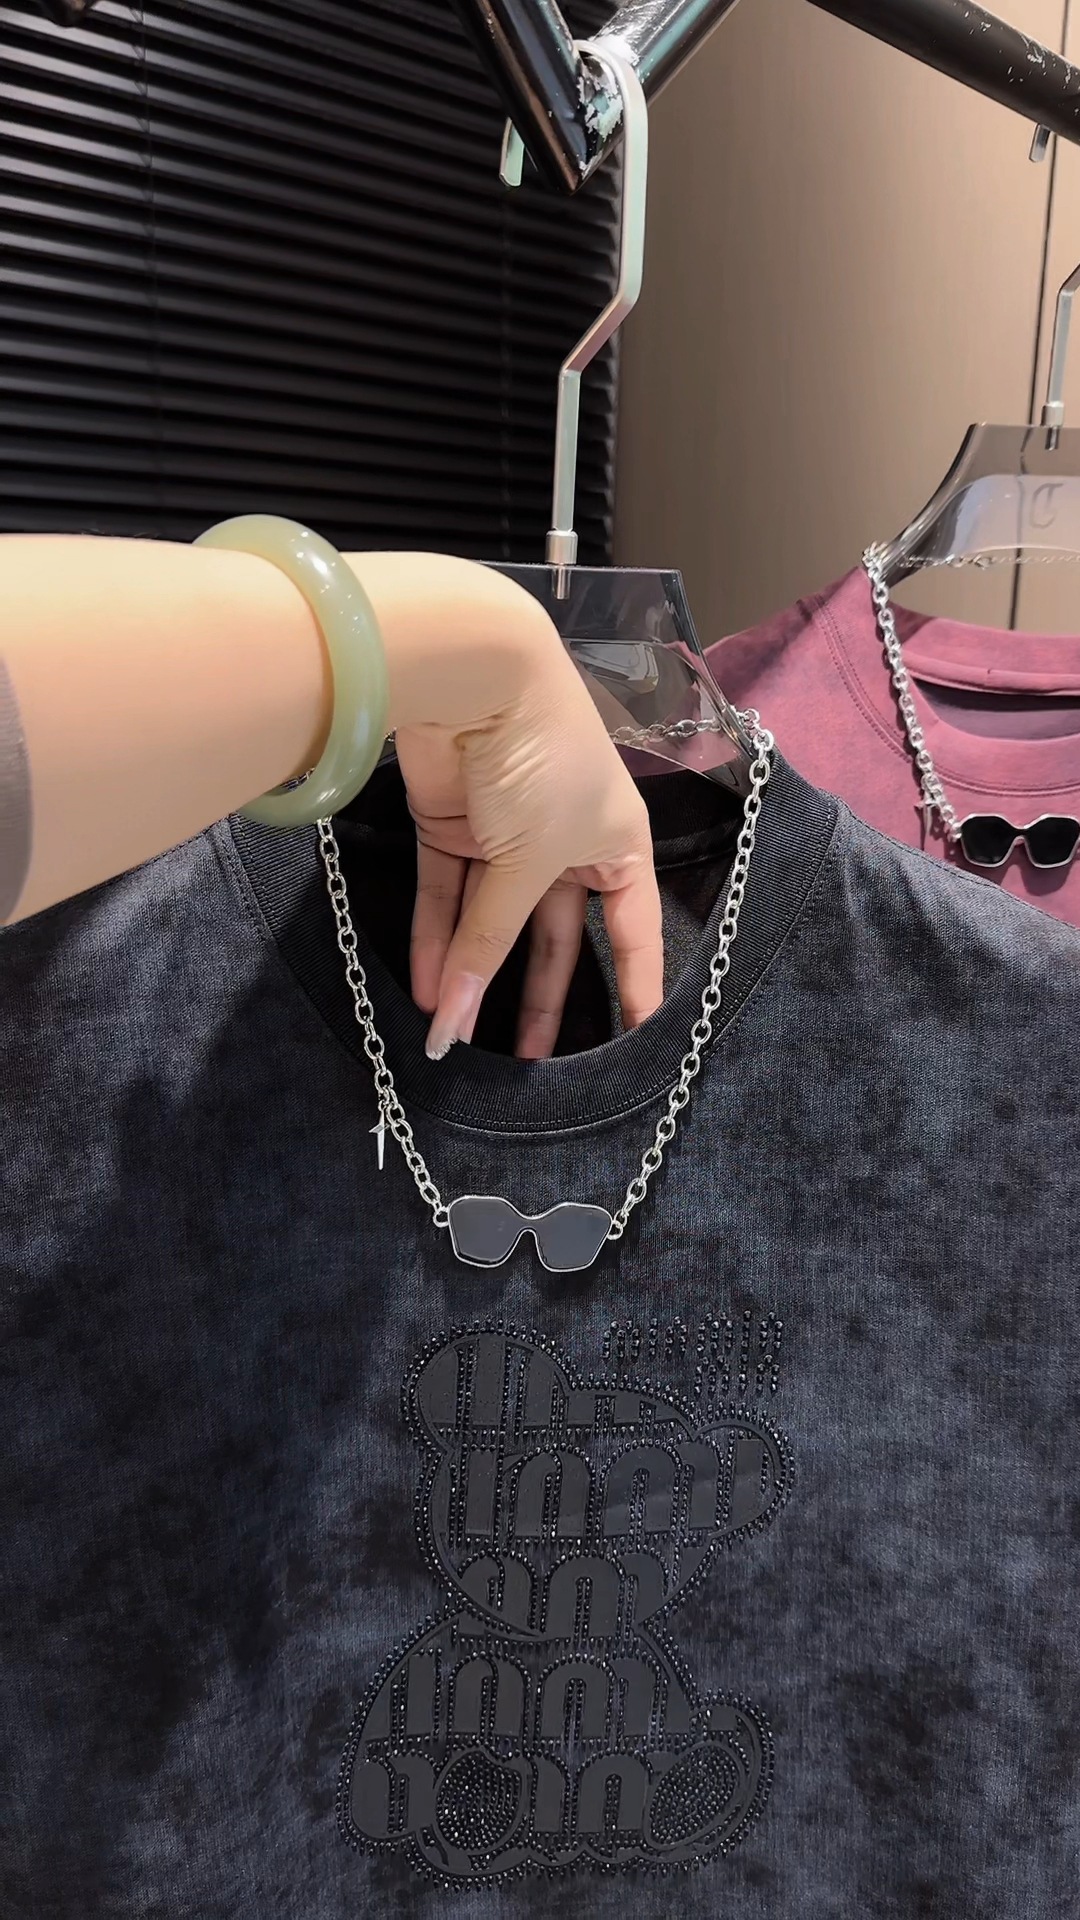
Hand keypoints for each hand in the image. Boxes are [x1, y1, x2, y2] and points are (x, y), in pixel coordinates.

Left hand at [349, 553, 662, 1059]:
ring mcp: (507, 834)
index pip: (634, 931)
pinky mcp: (452, 825)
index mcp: (620, 845)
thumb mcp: (530, 862)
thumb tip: (455, 1024)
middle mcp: (569, 842)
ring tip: (457, 1039)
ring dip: (473, 973)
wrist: (477, 675)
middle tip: (528, 1065)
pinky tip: (429, 991)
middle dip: (538, 998)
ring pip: (492, 920)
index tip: (637, 1046)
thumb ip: (492, 943)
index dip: (635, 986)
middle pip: (556, 935)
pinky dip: (437, 939)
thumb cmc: (540, 763)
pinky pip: (448, 896)